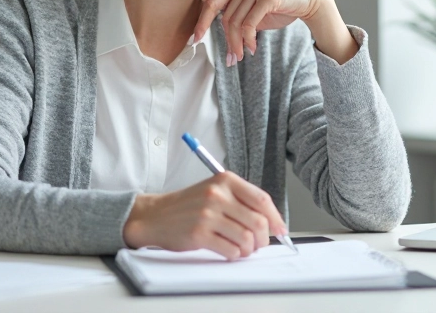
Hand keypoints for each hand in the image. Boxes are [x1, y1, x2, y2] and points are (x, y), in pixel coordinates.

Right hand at [122, 172, 286, 259]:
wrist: (156, 215)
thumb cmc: (189, 206)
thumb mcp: (215, 191)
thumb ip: (241, 201)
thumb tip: (271, 223)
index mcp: (225, 180)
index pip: (261, 199)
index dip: (275, 218)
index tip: (280, 230)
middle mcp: (217, 194)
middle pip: (258, 221)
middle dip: (263, 238)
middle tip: (258, 244)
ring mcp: (207, 214)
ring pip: (246, 238)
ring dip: (249, 249)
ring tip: (242, 249)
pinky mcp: (199, 234)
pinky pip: (231, 250)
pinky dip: (235, 255)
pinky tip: (229, 251)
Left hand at [193, 0, 327, 63]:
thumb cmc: (282, 6)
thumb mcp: (256, 10)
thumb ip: (239, 16)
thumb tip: (224, 36)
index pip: (213, 2)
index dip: (202, 22)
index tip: (195, 39)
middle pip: (226, 17)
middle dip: (228, 41)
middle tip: (232, 58)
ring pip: (236, 22)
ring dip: (238, 44)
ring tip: (242, 56)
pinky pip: (249, 24)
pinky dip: (248, 39)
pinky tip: (253, 47)